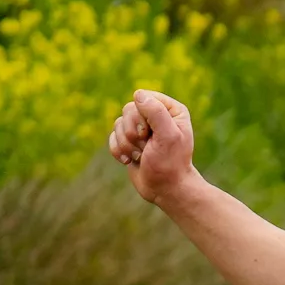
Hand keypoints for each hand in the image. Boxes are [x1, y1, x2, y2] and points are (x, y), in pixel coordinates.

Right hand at [108, 90, 201, 206]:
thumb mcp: (168, 136)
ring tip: (140, 156)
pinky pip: (112, 136)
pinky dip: (118, 150)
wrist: (165, 190)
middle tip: (145, 147)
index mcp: (171, 110)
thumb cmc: (170, 164)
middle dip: (132, 132)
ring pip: (118, 123)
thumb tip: (138, 94)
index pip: (144, 98)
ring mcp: (142, 128)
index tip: (149, 134)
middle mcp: (156, 116)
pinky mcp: (130, 141)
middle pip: (128, 110)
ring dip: (126, 143)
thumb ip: (156, 112)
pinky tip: (129, 160)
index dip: (140, 116)